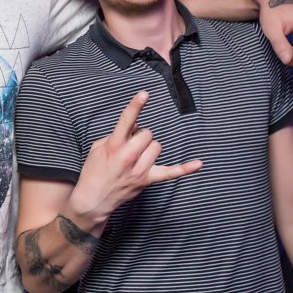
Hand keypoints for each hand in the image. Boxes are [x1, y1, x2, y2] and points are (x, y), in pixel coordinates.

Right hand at [67, 91, 202, 225]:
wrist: (93, 199)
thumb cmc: (94, 171)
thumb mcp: (97, 148)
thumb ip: (115, 135)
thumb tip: (134, 127)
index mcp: (114, 146)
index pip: (127, 121)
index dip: (135, 106)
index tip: (144, 94)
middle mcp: (129, 157)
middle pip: (147, 133)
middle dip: (139, 135)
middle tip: (129, 145)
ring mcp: (140, 169)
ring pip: (157, 146)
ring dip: (148, 147)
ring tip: (137, 156)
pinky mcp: (148, 180)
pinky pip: (171, 172)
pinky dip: (185, 168)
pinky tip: (198, 163)